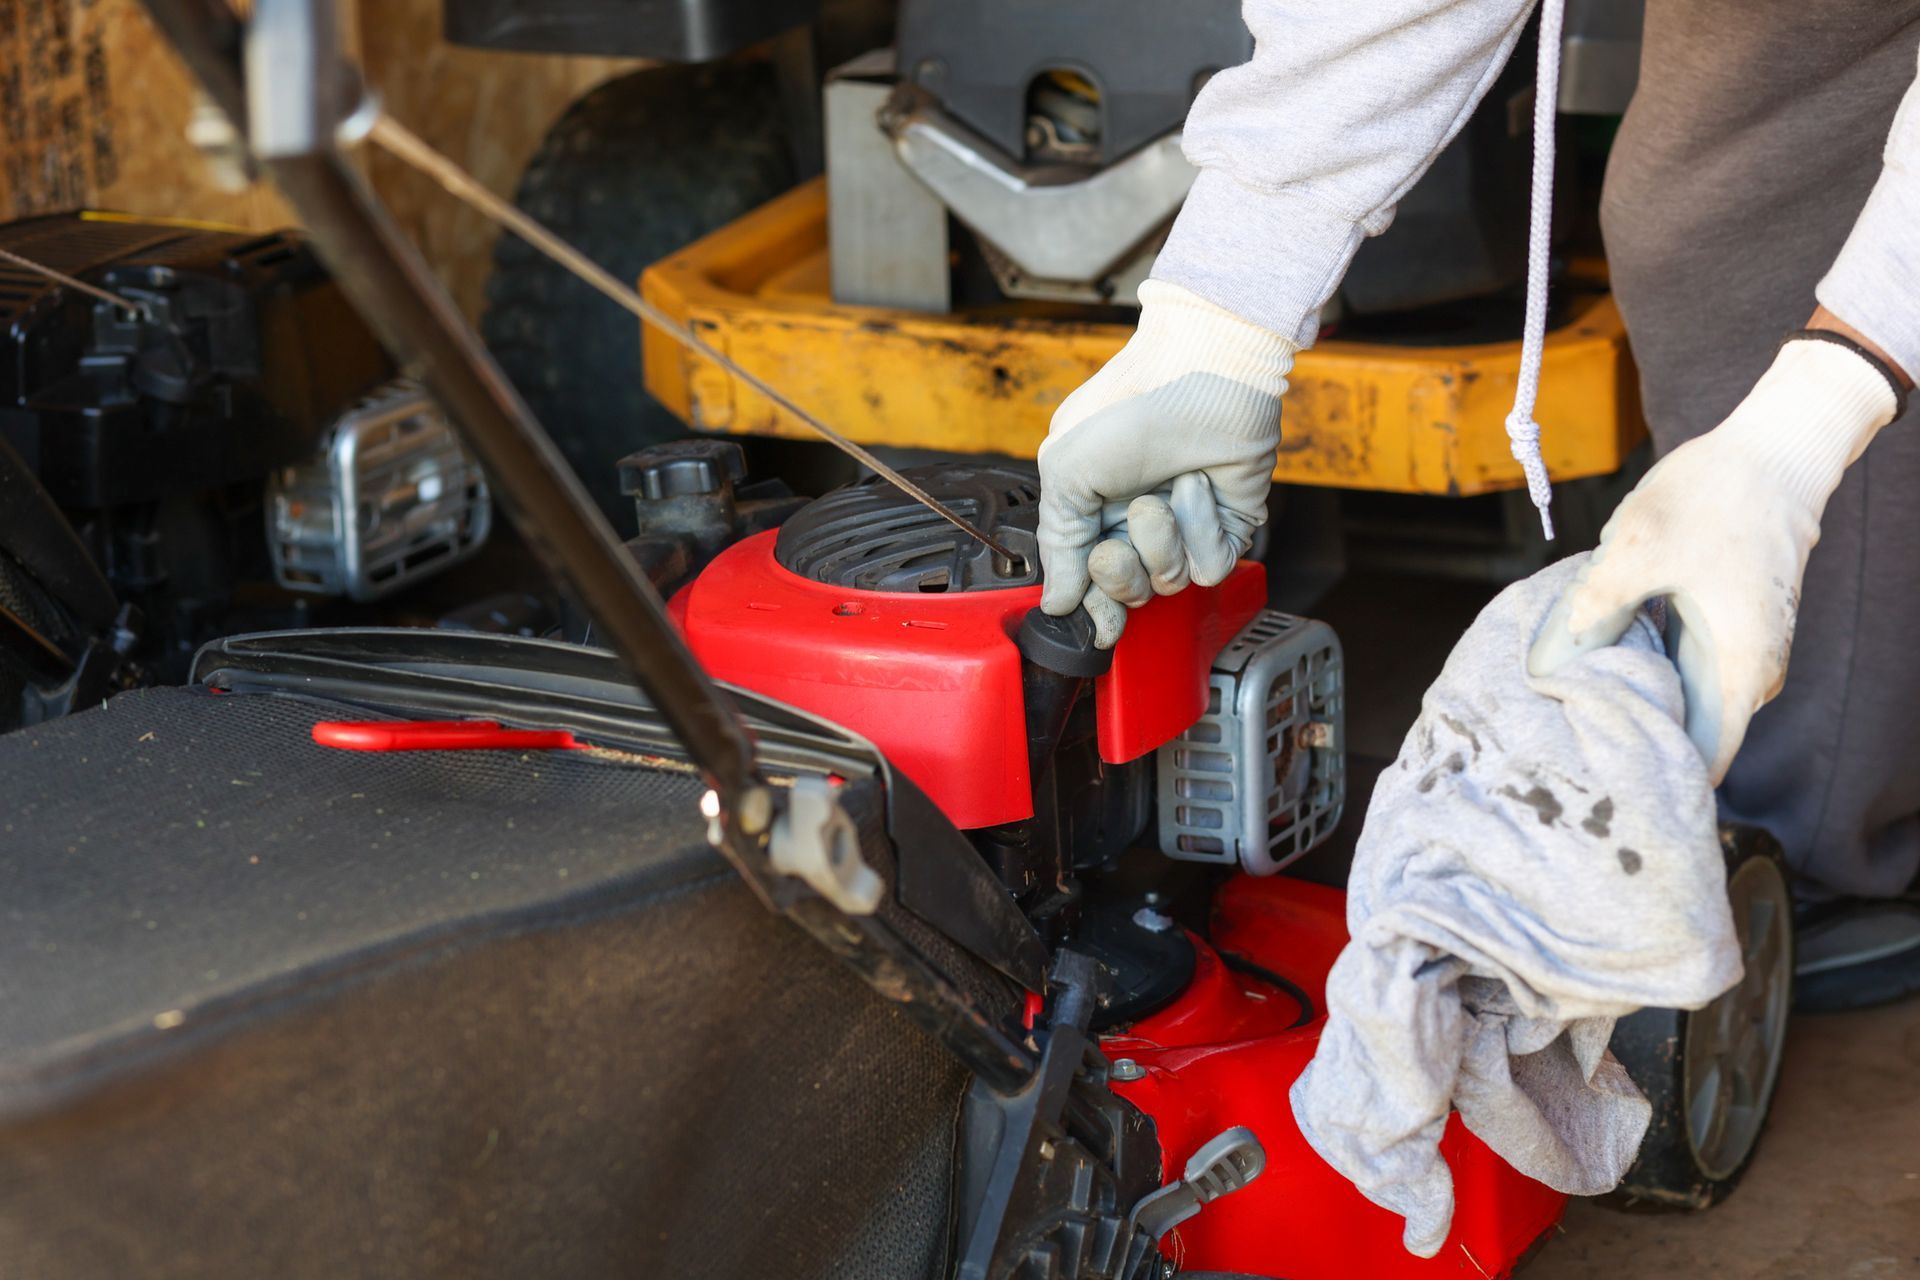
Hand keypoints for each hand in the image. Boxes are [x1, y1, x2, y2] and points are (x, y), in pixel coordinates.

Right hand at [1037, 281, 1294, 646]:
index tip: (1089, 619)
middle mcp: (1140, 526)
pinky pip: (1211, 566)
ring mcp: (1186, 528)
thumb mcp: (1065, 471)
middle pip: (1129, 594)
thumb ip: (1058, 545)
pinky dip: (1200, 529)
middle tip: (1114, 545)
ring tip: (1161, 491)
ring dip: (1160, 539)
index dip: (1091, 608)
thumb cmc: (1126, 407)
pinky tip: (1195, 486)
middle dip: (1119, 576)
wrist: (1200, 369)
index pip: (1091, 584)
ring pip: (1169, 582)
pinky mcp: (1229, 527)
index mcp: (1095, 514)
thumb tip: (1058, 604)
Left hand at [1530, 336, 1902, 781]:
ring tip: (1563, 706)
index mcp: (1738, 673)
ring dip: (1628, 702)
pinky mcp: (1720, 632)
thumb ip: (1592, 612)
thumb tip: (1545, 669)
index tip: (1594, 777)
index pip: (1700, 764)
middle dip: (1625, 741)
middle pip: (1684, 736)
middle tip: (1557, 741)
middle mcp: (1745, 676)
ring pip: (1676, 701)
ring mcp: (1735, 654)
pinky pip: (1675, 669)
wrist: (1771, 451)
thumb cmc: (1716, 497)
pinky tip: (1590, 661)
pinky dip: (1637, 670)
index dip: (1648, 775)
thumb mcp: (1637, 551)